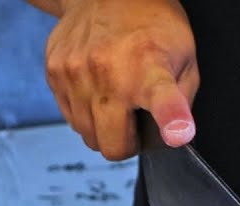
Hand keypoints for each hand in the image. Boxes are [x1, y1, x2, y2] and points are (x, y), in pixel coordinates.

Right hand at [44, 0, 198, 159]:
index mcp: (151, 69)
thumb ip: (182, 102)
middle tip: (134, 121)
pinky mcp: (54, 72)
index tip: (177, 133)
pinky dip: (84, 111)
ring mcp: (76, 73)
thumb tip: (172, 137)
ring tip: (114, 98)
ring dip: (102, 126)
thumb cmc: (150, 26)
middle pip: (112, 146)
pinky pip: (70, 117)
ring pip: (87, 135)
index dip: (171, 120)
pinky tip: (96, 87)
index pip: (163, 101)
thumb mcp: (185, 59)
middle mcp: (109, 71)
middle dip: (124, 142)